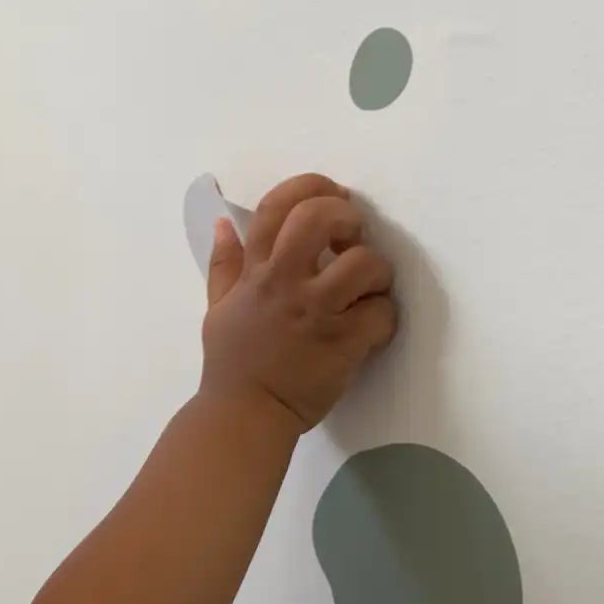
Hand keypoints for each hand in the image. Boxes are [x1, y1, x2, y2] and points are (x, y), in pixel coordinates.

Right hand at [200, 174, 396, 430]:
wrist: (244, 417)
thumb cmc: (231, 365)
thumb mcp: (218, 308)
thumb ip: (224, 264)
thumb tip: (226, 222)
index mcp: (256, 273)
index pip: (278, 207)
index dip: (310, 187)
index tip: (330, 196)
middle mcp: (285, 284)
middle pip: (320, 218)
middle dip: (346, 216)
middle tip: (351, 238)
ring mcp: (317, 313)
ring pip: (364, 263)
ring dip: (376, 271)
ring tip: (368, 288)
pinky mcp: (344, 344)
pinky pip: (382, 312)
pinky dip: (384, 317)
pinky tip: (372, 327)